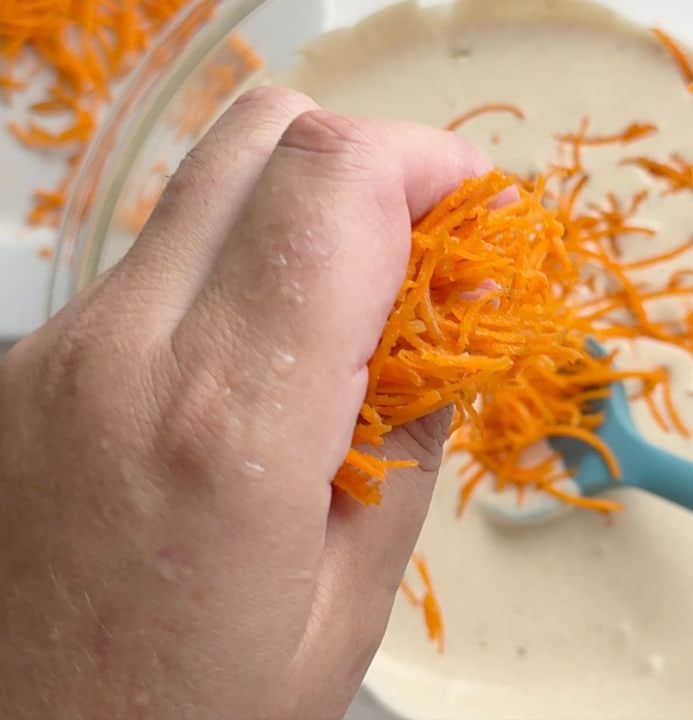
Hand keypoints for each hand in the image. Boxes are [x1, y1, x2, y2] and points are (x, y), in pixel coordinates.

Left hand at [0, 87, 487, 718]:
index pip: (336, 182)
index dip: (430, 164)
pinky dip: (238, 268)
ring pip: (207, 187)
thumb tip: (459, 308)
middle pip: (262, 133)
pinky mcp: (29, 363)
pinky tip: (266, 367)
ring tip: (353, 318)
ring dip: (305, 212)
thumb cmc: (185, 718)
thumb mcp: (348, 598)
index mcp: (228, 418)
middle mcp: (121, 351)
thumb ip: (413, 427)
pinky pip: (157, 259)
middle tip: (426, 246)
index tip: (480, 211)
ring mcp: (55, 348)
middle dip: (371, 162)